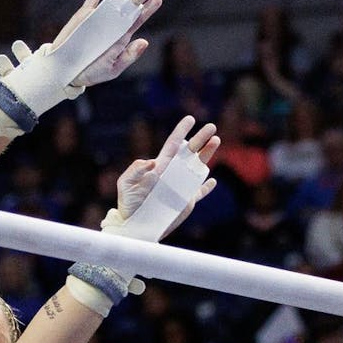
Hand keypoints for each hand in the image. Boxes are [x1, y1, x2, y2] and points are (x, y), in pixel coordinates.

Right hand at [0, 0, 159, 116]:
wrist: (66, 72)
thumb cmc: (91, 72)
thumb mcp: (112, 69)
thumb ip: (128, 56)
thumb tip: (144, 42)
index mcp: (121, 37)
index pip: (138, 19)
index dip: (148, 9)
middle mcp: (113, 24)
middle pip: (131, 5)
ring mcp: (99, 17)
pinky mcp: (85, 14)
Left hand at [105, 116, 219, 239]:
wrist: (135, 224)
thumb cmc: (128, 203)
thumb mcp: (125, 183)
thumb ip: (135, 170)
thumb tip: (153, 163)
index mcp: (160, 167)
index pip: (173, 145)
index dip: (181, 131)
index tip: (190, 118)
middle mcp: (172, 174)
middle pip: (190, 152)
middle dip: (200, 138)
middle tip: (211, 126)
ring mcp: (181, 187)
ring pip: (198, 167)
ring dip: (208, 154)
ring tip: (216, 140)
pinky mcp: (186, 201)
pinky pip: (200, 192)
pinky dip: (207, 187)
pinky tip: (213, 181)